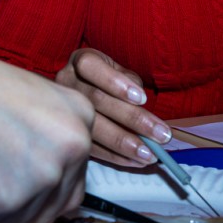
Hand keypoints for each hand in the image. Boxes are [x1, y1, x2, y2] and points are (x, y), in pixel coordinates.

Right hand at [0, 47, 93, 222]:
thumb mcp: (22, 88)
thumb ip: (44, 124)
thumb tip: (43, 152)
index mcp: (79, 114)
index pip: (77, 170)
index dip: (42, 171)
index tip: (17, 161)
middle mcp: (73, 146)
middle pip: (60, 200)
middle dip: (27, 193)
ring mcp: (44, 176)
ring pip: (29, 216)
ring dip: (1, 202)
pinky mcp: (11, 203)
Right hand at [54, 48, 171, 166]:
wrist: (83, 90)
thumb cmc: (108, 77)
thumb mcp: (118, 70)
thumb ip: (129, 81)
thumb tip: (141, 106)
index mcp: (80, 61)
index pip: (90, 66)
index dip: (114, 82)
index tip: (142, 98)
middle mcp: (66, 82)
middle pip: (96, 100)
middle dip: (132, 119)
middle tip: (160, 135)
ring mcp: (62, 109)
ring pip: (92, 126)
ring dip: (124, 143)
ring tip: (149, 154)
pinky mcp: (67, 134)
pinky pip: (90, 147)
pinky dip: (115, 156)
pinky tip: (134, 161)